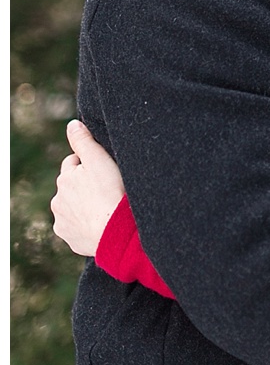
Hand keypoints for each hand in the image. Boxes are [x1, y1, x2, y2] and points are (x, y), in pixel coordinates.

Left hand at [50, 120, 124, 255]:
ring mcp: (63, 222)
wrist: (116, 232)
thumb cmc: (111, 193)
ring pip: (73, 208)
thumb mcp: (99, 159)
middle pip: (71, 187)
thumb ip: (83, 140)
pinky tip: (101, 224)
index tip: (103, 170)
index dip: (89, 164)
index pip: (73, 163)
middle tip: (106, 189)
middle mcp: (58, 200)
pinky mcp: (71, 239)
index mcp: (65, 179)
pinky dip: (86, 226)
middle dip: (84, 187)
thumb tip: (72, 125)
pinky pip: (77, 229)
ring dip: (84, 206)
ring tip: (105, 208)